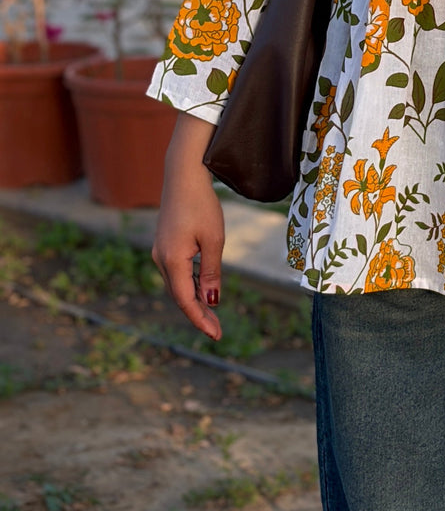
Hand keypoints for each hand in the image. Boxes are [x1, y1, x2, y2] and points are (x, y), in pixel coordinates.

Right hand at [152, 113, 223, 339]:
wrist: (183, 175)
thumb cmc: (201, 205)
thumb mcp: (213, 240)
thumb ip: (211, 272)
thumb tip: (211, 301)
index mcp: (172, 260)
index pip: (186, 300)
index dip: (200, 320)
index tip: (216, 335)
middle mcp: (161, 259)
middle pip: (179, 295)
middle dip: (198, 314)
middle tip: (217, 330)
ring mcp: (160, 251)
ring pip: (177, 284)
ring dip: (194, 300)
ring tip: (212, 314)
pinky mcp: (165, 244)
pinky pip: (177, 272)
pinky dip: (190, 284)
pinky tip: (203, 288)